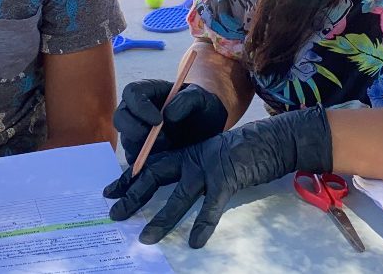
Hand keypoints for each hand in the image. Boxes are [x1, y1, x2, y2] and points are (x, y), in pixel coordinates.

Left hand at [104, 106, 331, 247]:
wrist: (271, 141)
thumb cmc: (242, 155)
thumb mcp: (211, 161)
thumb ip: (192, 173)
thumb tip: (173, 195)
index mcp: (187, 154)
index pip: (151, 166)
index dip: (129, 179)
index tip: (110, 192)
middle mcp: (192, 159)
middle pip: (156, 176)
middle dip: (133, 196)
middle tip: (114, 214)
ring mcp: (209, 168)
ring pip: (179, 196)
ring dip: (162, 218)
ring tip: (146, 238)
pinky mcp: (227, 178)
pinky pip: (212, 206)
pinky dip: (203, 224)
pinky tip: (195, 242)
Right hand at [113, 79, 227, 163]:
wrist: (208, 129)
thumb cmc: (202, 108)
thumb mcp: (201, 98)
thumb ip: (187, 100)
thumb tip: (168, 115)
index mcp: (148, 91)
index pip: (132, 93)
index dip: (139, 106)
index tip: (158, 120)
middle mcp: (137, 111)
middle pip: (120, 117)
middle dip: (135, 130)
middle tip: (161, 138)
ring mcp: (136, 132)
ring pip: (126, 140)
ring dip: (144, 148)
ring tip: (169, 147)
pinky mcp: (140, 152)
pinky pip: (133, 159)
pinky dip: (145, 162)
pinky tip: (164, 159)